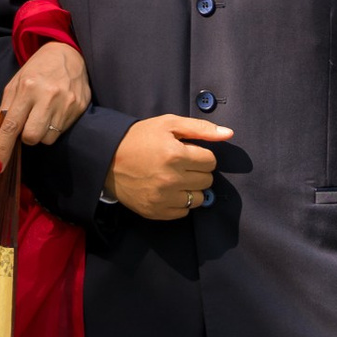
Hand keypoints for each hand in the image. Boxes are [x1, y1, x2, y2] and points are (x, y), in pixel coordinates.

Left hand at [0, 41, 90, 172]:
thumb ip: (2, 113)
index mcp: (27, 89)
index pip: (11, 126)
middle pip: (32, 138)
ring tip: (44, 114)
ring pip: (48, 138)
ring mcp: (67, 103)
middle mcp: (48, 97)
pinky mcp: (81, 107)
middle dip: (26, 137)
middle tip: (28, 122)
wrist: (68, 54)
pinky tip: (56, 111)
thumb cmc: (36, 71)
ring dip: (42, 133)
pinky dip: (55, 127)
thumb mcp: (14, 86)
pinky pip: (62, 131)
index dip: (3, 149)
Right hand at [106, 115, 230, 220]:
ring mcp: (163, 198)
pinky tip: (168, 191)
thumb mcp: (168, 124)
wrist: (107, 159)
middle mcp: (171, 179)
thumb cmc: (140, 138)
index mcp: (175, 155)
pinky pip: (183, 212)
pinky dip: (180, 202)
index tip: (188, 153)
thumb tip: (229, 134)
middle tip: (181, 165)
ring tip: (176, 179)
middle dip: (198, 171)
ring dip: (192, 188)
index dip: (201, 155)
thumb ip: (200, 128)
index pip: (210, 161)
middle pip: (206, 180)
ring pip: (198, 199)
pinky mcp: (155, 211)